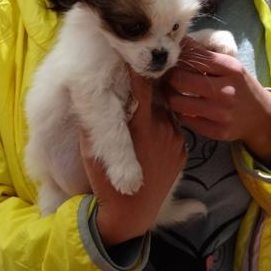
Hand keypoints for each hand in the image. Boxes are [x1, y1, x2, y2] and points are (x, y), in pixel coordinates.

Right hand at [80, 71, 186, 245]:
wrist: (130, 216)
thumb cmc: (104, 181)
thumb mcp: (91, 147)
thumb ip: (95, 118)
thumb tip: (88, 93)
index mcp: (142, 124)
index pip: (143, 84)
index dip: (136, 67)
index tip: (130, 54)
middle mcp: (163, 128)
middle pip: (158, 93)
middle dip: (147, 84)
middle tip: (136, 72)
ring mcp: (176, 139)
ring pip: (167, 109)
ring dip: (156, 102)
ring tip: (144, 97)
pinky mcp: (183, 150)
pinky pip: (173, 126)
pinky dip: (163, 121)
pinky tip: (151, 123)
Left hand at [164, 38, 270, 169]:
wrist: (262, 116)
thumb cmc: (241, 86)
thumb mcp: (230, 66)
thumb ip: (205, 55)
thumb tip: (180, 41)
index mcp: (231, 68)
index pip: (193, 58)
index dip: (177, 58)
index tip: (171, 60)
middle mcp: (226, 90)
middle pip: (180, 80)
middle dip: (169, 77)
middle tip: (166, 77)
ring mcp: (221, 113)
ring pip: (178, 102)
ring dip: (170, 96)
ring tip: (171, 92)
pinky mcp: (216, 131)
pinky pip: (185, 119)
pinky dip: (180, 112)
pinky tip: (183, 107)